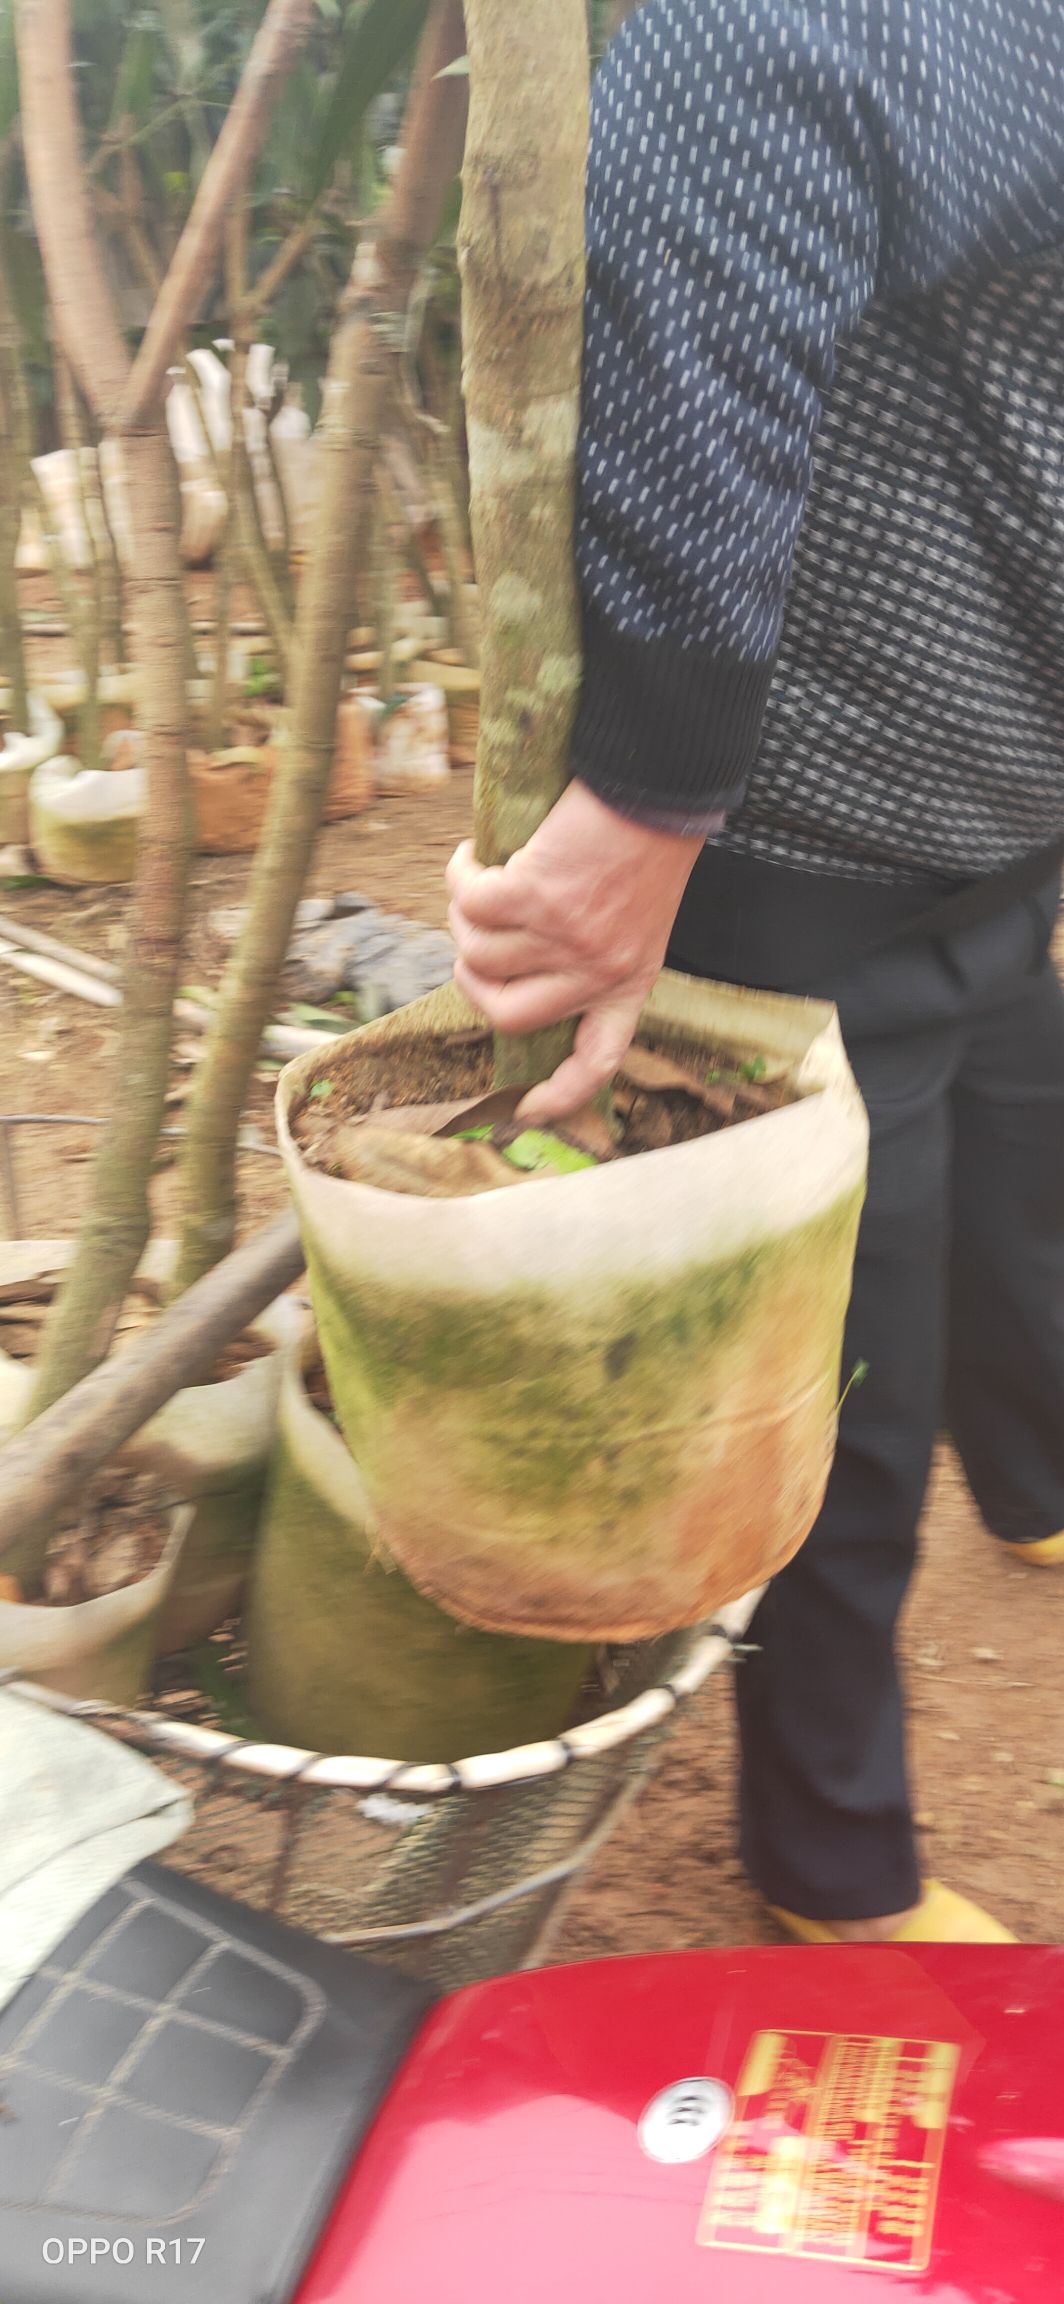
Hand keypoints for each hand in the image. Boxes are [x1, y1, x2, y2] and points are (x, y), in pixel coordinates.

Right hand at [446, 779, 701, 1119]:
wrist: (656, 790)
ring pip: (478, 951)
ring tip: (476, 879)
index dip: (562, 1093)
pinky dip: (460, 875)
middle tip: (472, 949)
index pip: (598, 1060)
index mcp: (627, 982)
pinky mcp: (532, 896)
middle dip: (475, 984)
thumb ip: (595, 955)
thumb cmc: (647, 846)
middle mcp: (594, 971)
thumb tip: (527, 966)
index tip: (529, 1110)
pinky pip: (469, 901)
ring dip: (463, 916)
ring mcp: (562, 937)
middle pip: (509, 1014)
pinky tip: (471, 855)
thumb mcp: (637, 920)